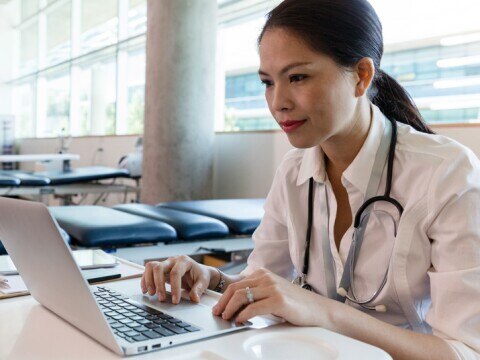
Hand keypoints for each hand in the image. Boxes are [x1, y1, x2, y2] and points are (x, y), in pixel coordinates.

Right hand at [141, 255, 215, 303]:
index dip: (174, 287)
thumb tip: (194, 298)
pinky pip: (148, 271)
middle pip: (159, 267)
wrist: (198, 271)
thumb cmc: (200, 275)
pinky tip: (146, 290)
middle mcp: (173, 260)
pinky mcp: (160, 269)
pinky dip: (145, 280)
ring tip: (151, 293)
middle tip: (161, 299)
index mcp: (184, 261)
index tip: (175, 300)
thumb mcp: (203, 281)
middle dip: (158, 284)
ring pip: (151, 267)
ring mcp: (165, 263)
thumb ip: (199, 289)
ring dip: (148, 281)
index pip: (175, 273)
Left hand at [212, 268, 333, 325]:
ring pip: (242, 296)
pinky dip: (243, 315)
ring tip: (228, 318)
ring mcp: (272, 288)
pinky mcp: (278, 300)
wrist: (318, 309)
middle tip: (218, 314)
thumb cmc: (295, 304)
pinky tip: (241, 321)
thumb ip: (257, 294)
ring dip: (230, 309)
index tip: (218, 307)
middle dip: (223, 303)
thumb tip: (236, 305)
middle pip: (235, 289)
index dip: (224, 297)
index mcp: (263, 274)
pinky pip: (254, 308)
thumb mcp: (272, 293)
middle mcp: (266, 277)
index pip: (236, 284)